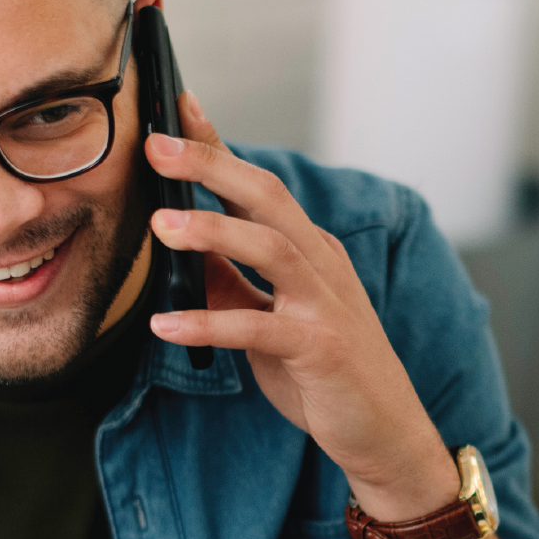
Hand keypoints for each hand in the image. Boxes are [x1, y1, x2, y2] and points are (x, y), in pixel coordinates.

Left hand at [145, 95, 459, 521]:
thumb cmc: (324, 373)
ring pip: (270, 247)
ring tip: (159, 225)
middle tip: (155, 145)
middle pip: (266, 196)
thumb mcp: (270, 317)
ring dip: (213, 231)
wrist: (383, 432)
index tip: (176, 107)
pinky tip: (164, 325)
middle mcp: (321, 263)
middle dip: (211, 165)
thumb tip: (180, 243)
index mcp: (310, 249)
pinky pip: (257, 327)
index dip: (218, 145)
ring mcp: (325, 303)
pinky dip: (208, 323)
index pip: (259, 185)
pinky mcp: (319, 348)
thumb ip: (231, 280)